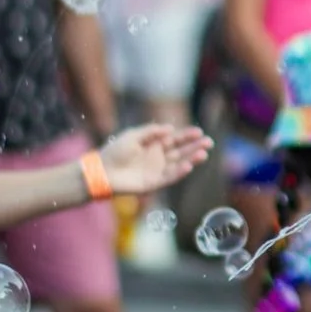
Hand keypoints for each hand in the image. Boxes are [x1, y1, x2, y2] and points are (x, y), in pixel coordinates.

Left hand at [97, 124, 211, 197]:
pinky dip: (180, 172)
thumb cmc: (114, 151)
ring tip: (204, 153)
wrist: (101, 172)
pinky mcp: (153, 183)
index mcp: (153, 145)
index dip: (187, 136)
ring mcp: (157, 171)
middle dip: (195, 147)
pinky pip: (170, 177)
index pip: (175, 139)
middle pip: (181, 151)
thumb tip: (170, 128)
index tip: (199, 132)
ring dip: (191, 159)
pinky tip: (189, 166)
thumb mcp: (132, 135)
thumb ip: (151, 132)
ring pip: (179, 164)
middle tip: (209, 142)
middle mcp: (158, 158)